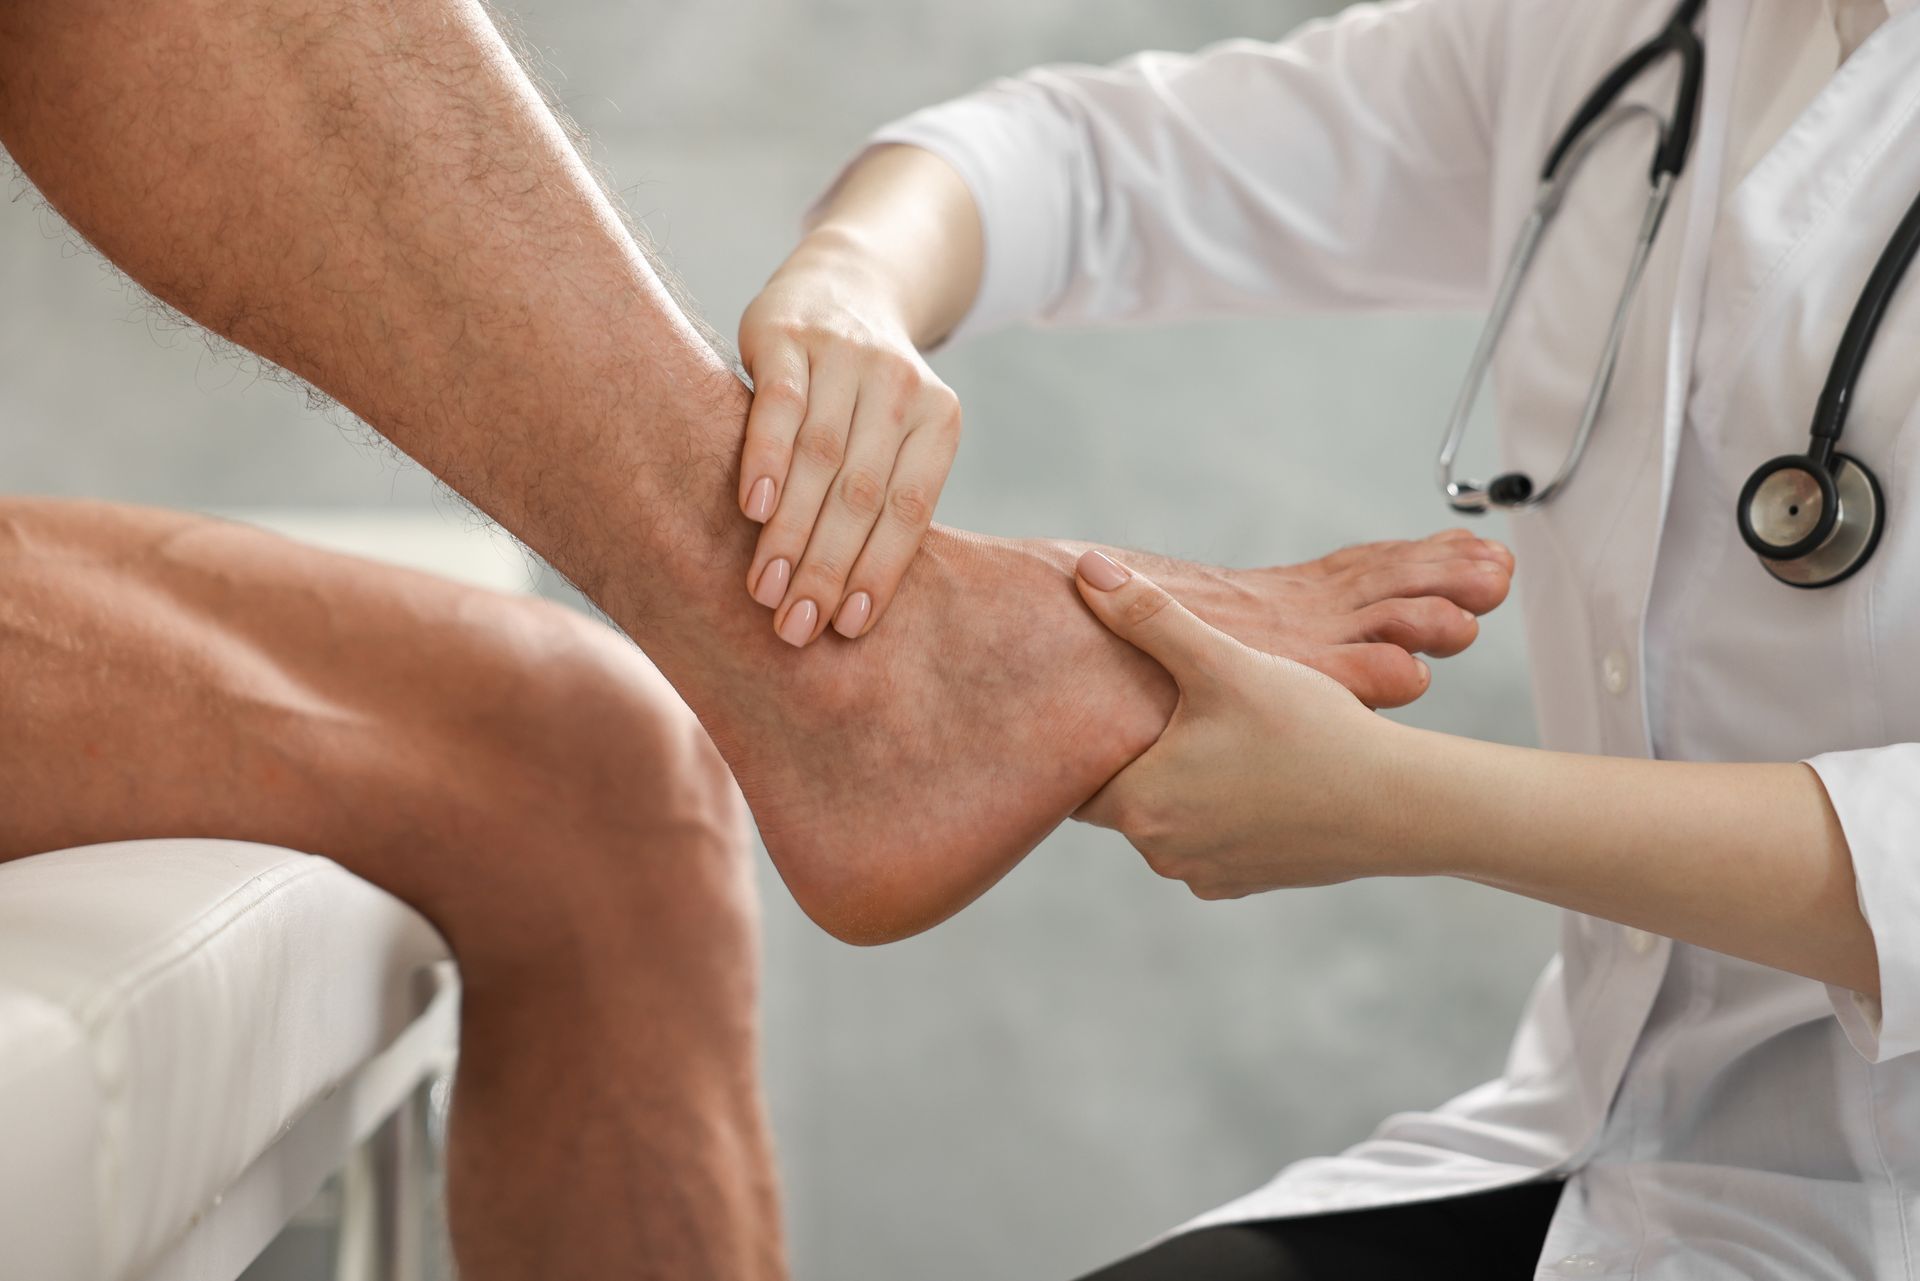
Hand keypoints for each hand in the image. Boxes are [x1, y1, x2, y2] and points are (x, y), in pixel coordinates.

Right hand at [737, 232, 961, 646]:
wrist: (841, 286)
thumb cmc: (863, 398)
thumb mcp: (893, 438)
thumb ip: (879, 504)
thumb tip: (846, 613)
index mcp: (940, 420)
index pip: (910, 510)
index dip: (880, 572)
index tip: (847, 628)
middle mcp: (901, 386)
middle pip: (863, 493)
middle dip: (828, 568)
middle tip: (795, 626)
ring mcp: (847, 355)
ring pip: (821, 456)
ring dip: (792, 531)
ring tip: (766, 590)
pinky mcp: (790, 334)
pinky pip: (782, 403)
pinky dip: (767, 458)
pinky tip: (753, 510)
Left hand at [1072, 550, 1415, 897]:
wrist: (1398, 805)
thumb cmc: (1309, 730)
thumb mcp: (1222, 663)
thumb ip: (1148, 617)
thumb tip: (1087, 569)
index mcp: (1138, 804)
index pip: (1075, 772)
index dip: (1083, 736)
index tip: (1095, 704)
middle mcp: (1160, 851)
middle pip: (1120, 795)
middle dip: (1136, 755)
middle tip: (1159, 708)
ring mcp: (1202, 872)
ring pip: (1167, 817)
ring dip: (1179, 783)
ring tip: (1210, 735)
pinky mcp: (1242, 882)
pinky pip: (1209, 840)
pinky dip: (1221, 811)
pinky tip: (1251, 772)